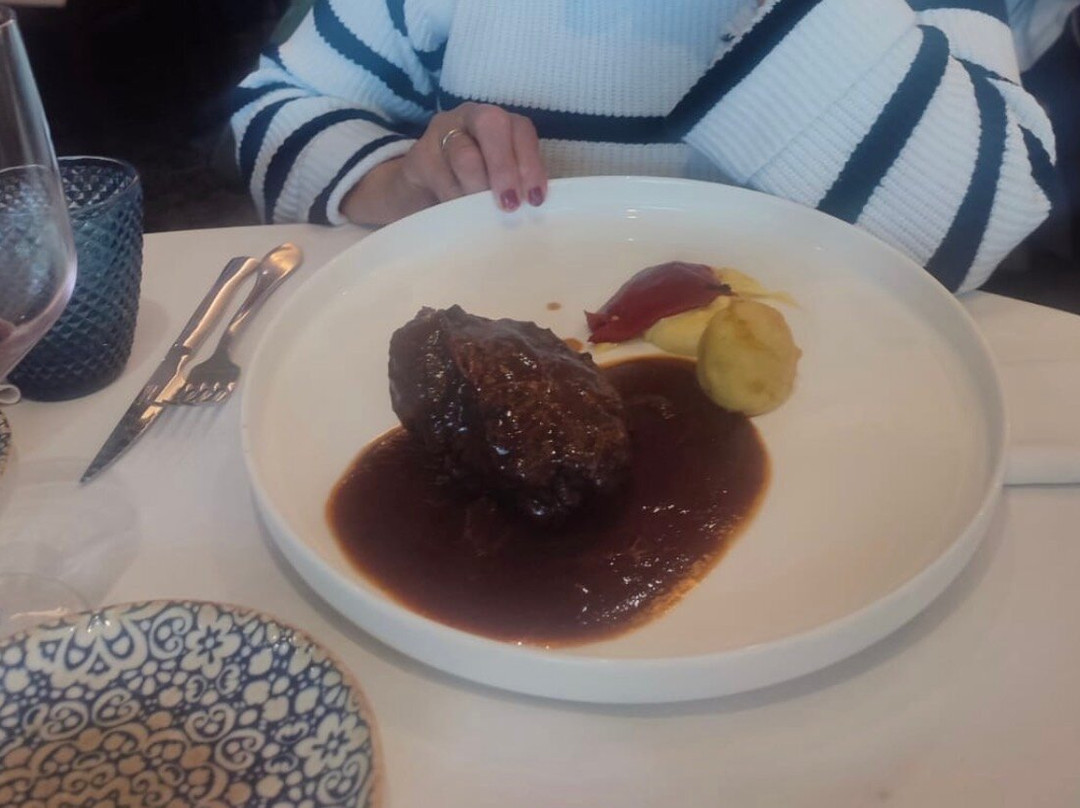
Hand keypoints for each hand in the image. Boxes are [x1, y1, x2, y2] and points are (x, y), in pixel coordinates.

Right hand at [341, 102, 547, 225]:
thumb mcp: (497, 183)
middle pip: (492, 126)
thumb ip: (516, 186)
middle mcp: (472, 118)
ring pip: (464, 154)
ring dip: (478, 189)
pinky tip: (458, 213)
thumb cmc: (470, 189)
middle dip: (504, 168)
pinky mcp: (419, 155)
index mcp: (500, 123)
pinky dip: (454, 198)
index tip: (535, 200)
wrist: (420, 196)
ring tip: (482, 214)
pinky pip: (440, 176)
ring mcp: (442, 132)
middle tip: (510, 205)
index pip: (521, 130)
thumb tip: (534, 207)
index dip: (531, 164)